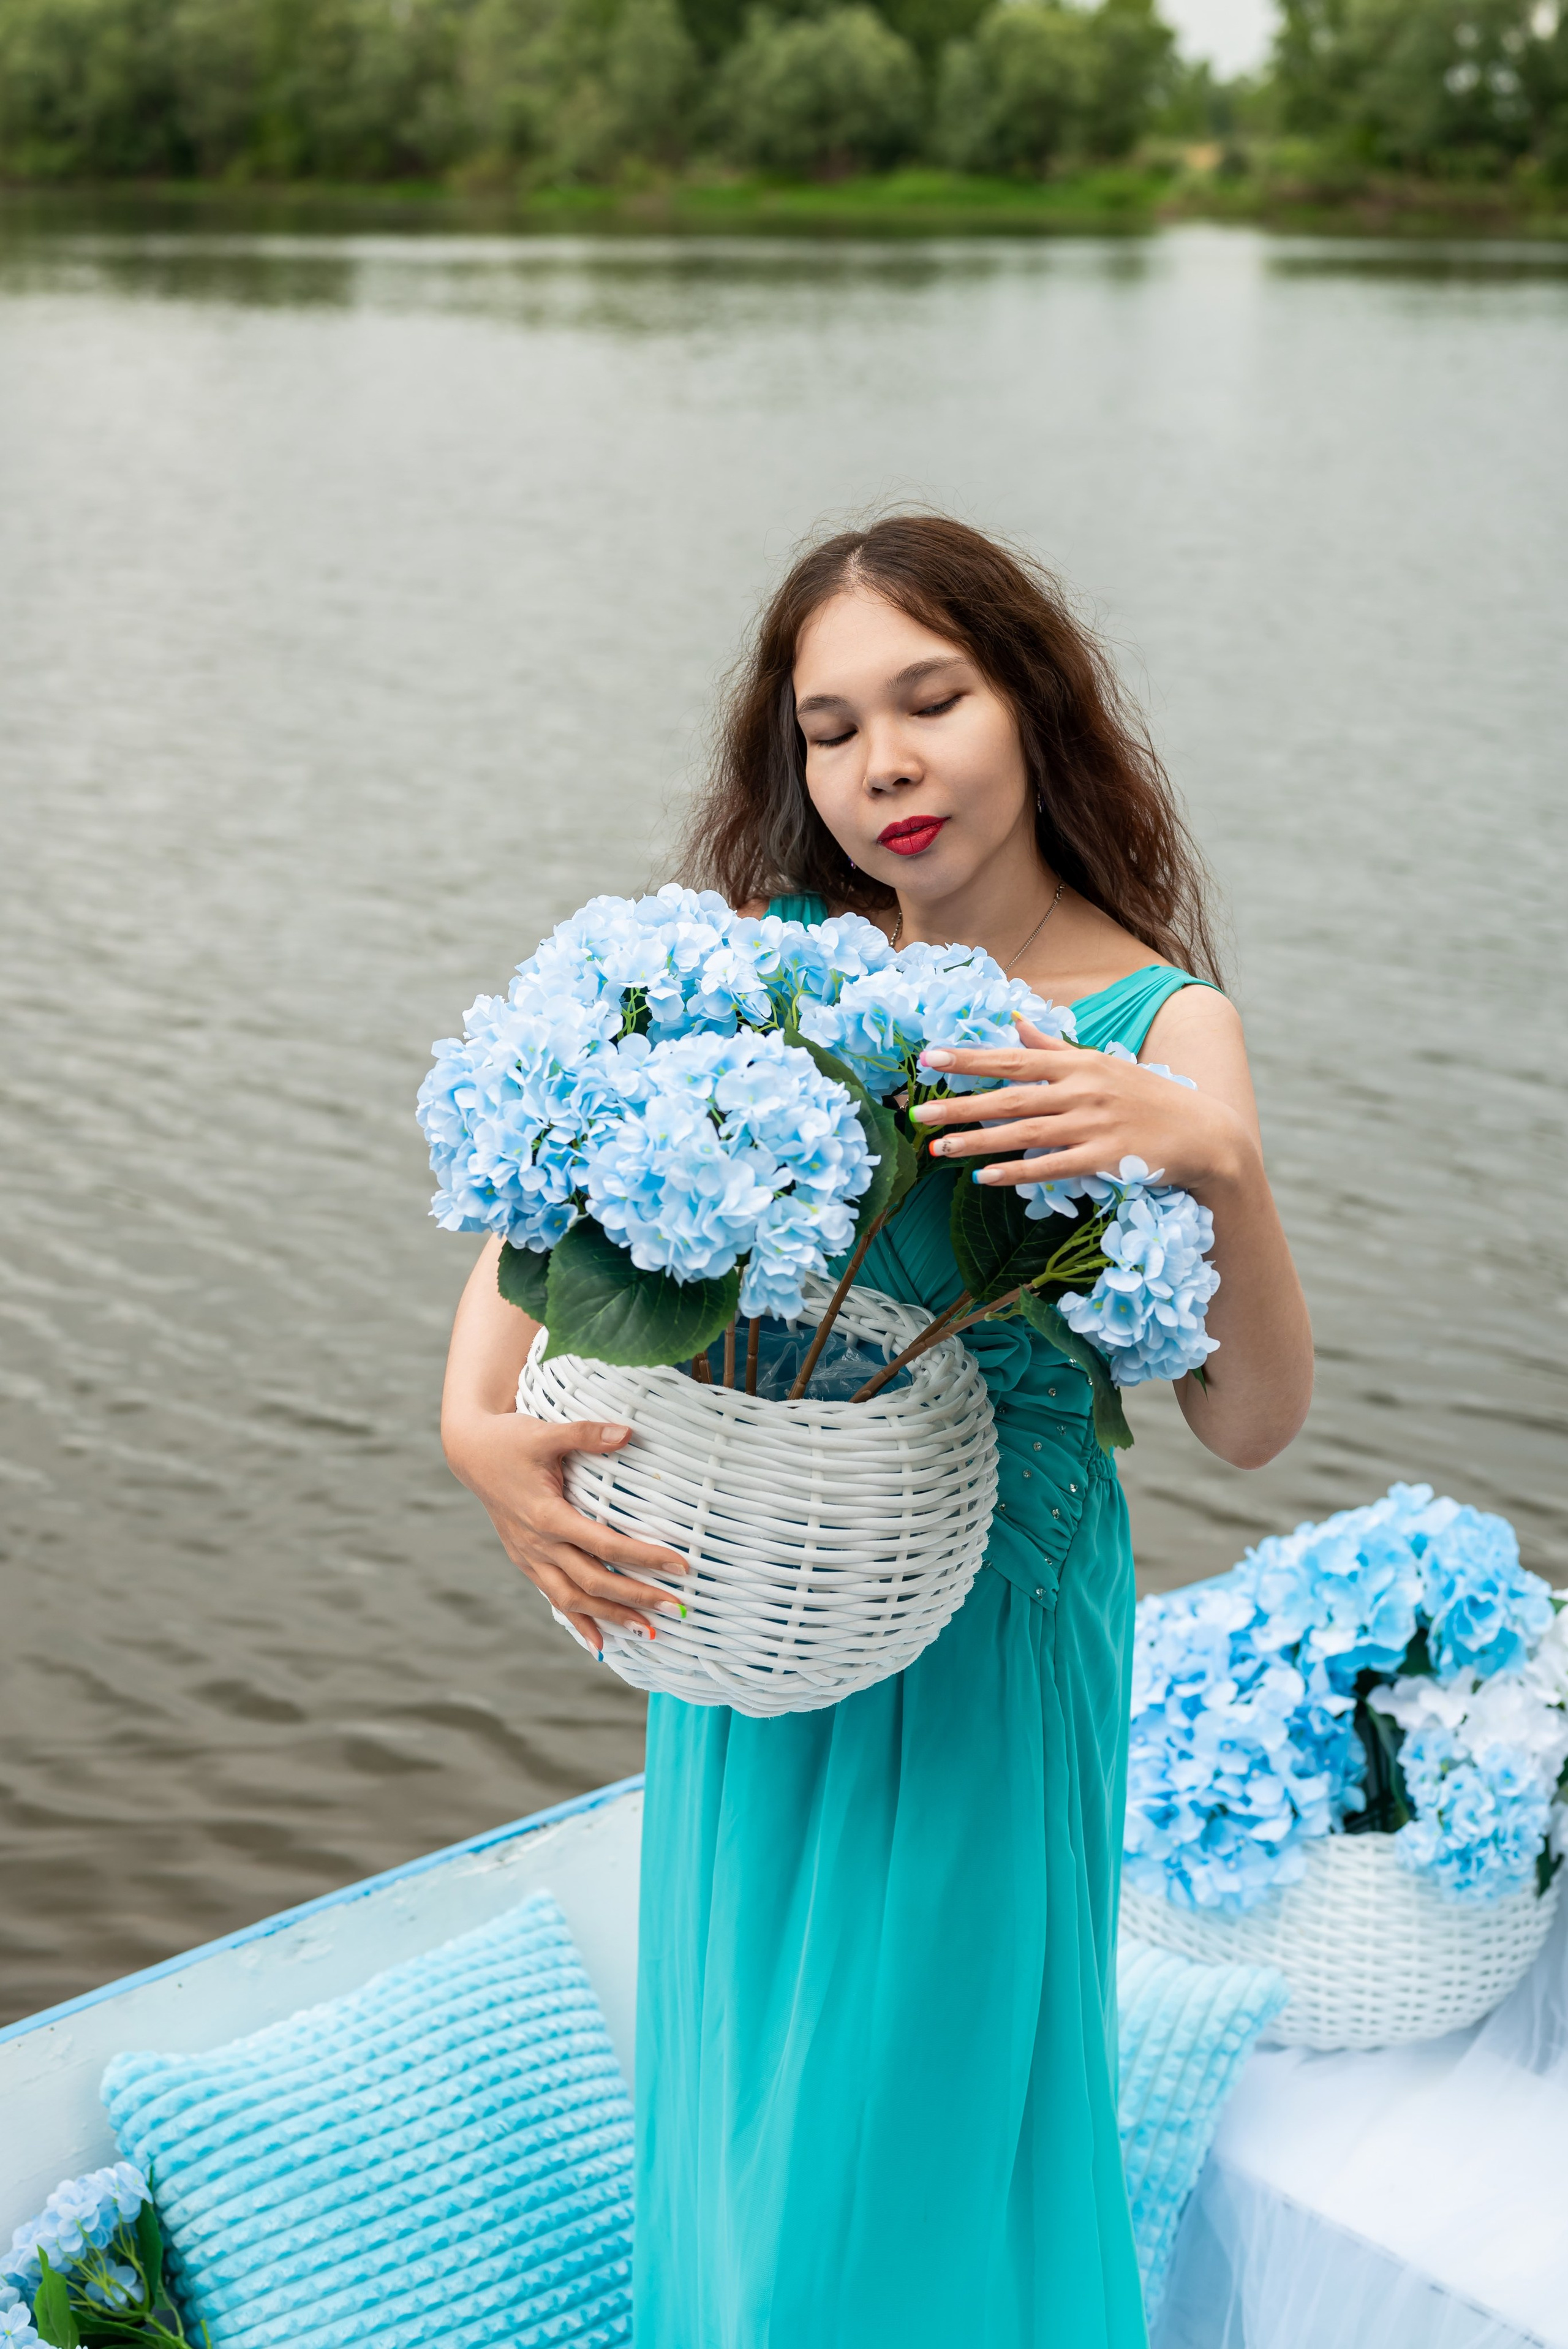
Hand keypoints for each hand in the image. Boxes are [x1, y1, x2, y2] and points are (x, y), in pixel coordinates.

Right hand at [442, 1409, 688, 1658]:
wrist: (471, 1453)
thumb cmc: (510, 1441)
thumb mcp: (546, 1432)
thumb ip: (586, 1434)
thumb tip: (627, 1433)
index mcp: (547, 1516)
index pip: (604, 1544)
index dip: (643, 1557)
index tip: (679, 1566)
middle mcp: (538, 1544)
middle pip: (593, 1581)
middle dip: (636, 1598)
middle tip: (675, 1608)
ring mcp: (530, 1557)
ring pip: (572, 1599)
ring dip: (610, 1618)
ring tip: (647, 1631)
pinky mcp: (526, 1561)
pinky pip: (554, 1598)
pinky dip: (578, 1622)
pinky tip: (601, 1644)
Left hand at [911, 1015, 1254, 1197]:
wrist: (1204, 1134)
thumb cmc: (1146, 1098)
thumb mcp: (1102, 1064)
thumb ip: (1055, 1047)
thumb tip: (1017, 1023)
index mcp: (1078, 1063)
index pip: (1014, 1058)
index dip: (971, 1058)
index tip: (930, 1057)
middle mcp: (1083, 1090)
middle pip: (1010, 1096)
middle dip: (960, 1103)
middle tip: (917, 1110)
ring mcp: (1095, 1125)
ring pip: (1024, 1134)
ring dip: (978, 1141)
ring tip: (938, 1148)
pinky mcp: (1106, 1159)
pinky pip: (1053, 1167)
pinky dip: (1018, 1172)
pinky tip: (986, 1177)